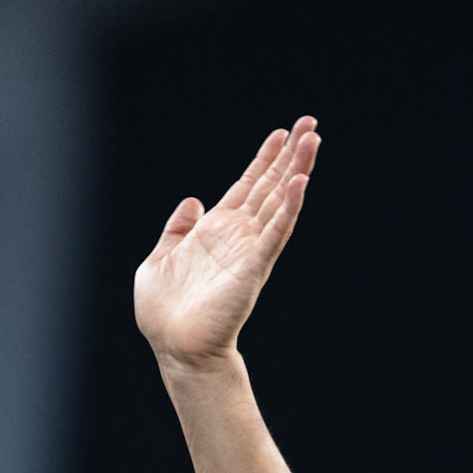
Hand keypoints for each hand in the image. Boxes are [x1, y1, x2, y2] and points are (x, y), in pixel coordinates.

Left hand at [134, 118, 318, 369]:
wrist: (175, 348)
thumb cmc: (164, 314)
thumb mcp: (158, 260)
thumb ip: (176, 230)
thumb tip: (193, 201)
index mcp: (216, 231)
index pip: (247, 186)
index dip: (264, 160)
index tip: (282, 134)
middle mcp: (237, 237)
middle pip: (270, 187)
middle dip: (290, 155)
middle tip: (311, 124)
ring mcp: (248, 251)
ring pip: (279, 203)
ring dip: (297, 171)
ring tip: (313, 141)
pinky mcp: (253, 268)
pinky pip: (274, 233)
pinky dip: (288, 208)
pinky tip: (299, 184)